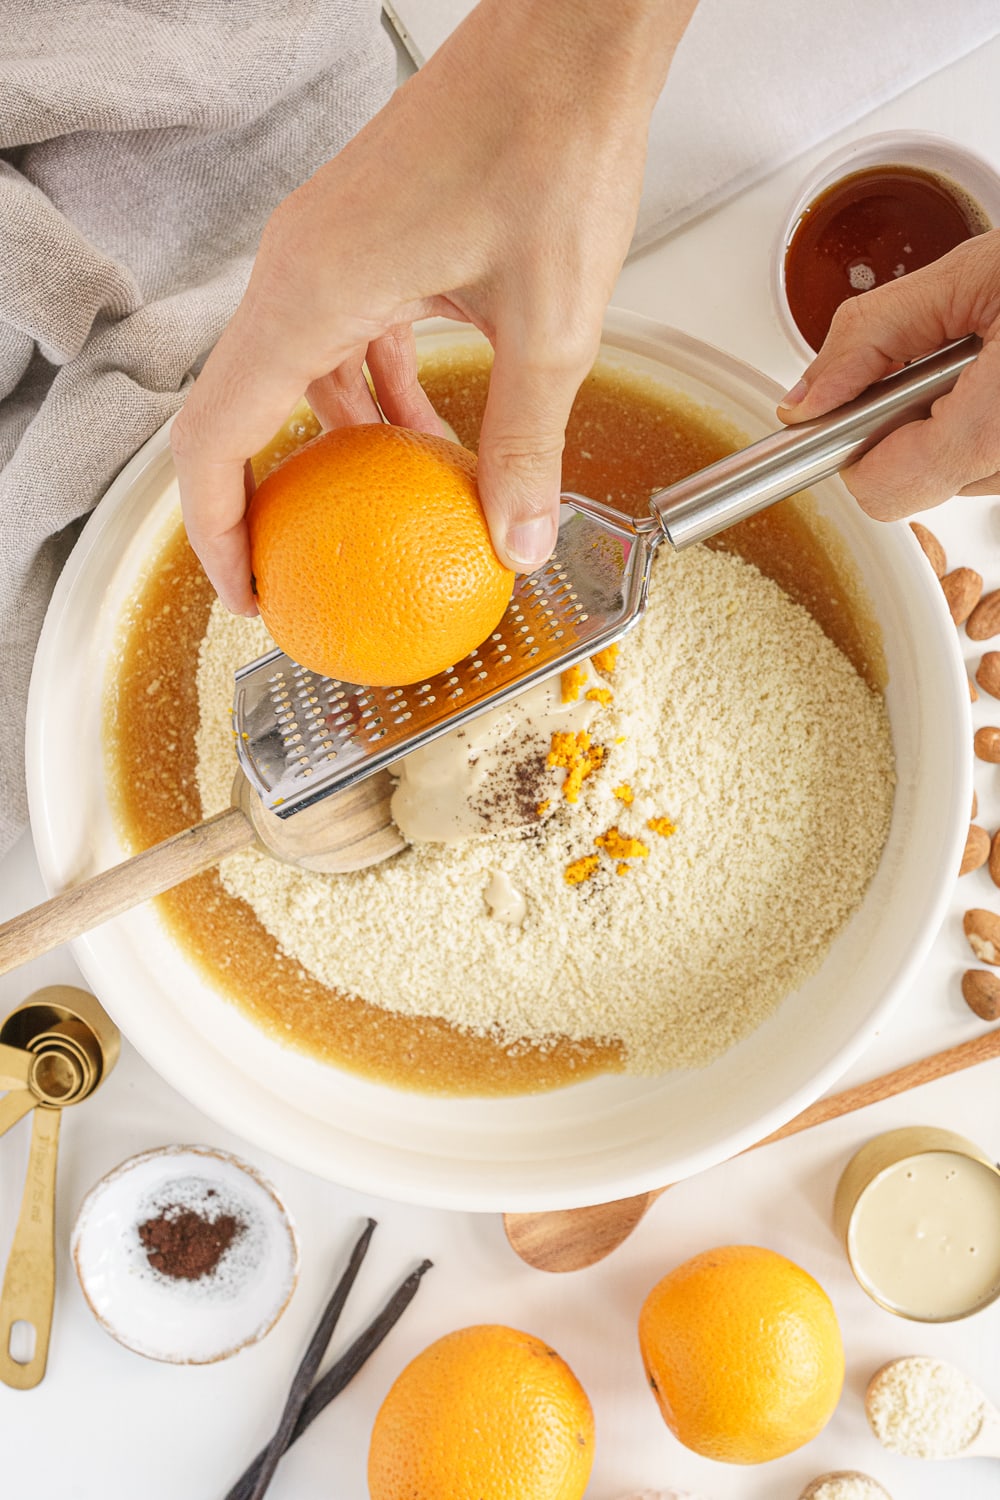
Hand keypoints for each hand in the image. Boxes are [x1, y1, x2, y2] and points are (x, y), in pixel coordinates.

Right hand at [171, 0, 695, 613]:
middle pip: (238, 410)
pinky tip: (424, 432)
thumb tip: (518, 540)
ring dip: (331, 449)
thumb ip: (525, 444)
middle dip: (262, 504)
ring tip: (377, 514)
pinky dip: (370, 394)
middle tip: (300, 573)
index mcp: (311, 293)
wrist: (571, 38)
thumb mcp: (551, 327)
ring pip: (294, 374)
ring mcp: (326, 248)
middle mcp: (298, 267)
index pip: (215, 439)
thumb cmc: (551, 143)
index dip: (218, 532)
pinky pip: (340, 335)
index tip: (250, 594)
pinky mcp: (363, 236)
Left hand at [777, 229, 999, 519]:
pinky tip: (998, 374)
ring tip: (985, 357)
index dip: (850, 449)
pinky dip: (979, 422)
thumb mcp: (970, 276)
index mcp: (996, 425)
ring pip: (952, 476)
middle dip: (907, 421)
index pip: (880, 491)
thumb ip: (874, 337)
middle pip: (913, 484)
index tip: (845, 410)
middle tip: (944, 354)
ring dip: (948, 421)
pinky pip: (986, 464)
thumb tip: (803, 401)